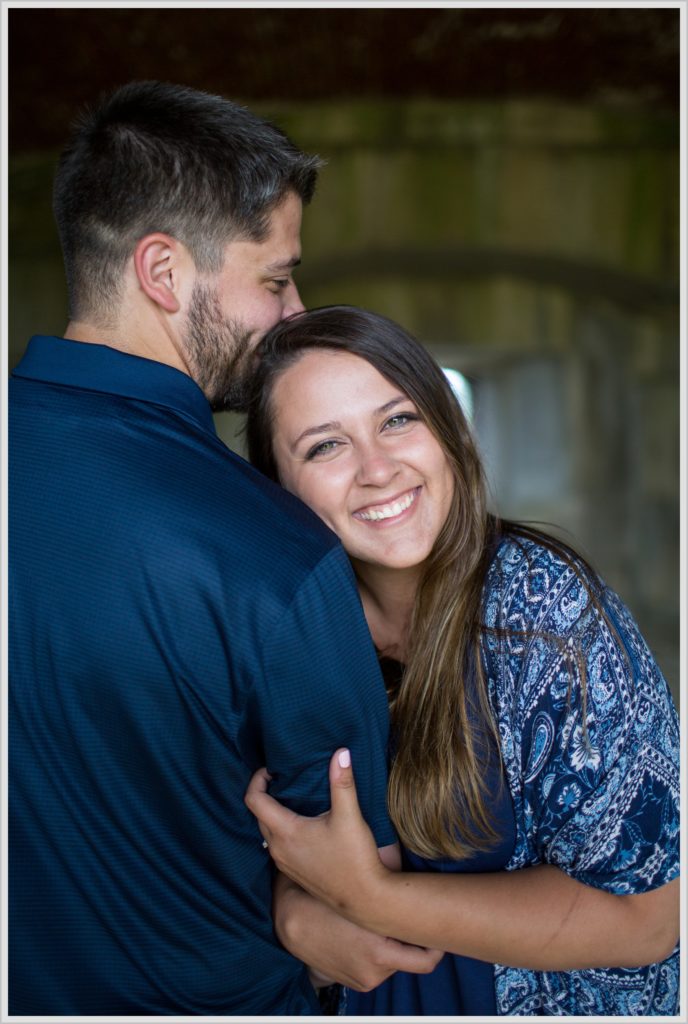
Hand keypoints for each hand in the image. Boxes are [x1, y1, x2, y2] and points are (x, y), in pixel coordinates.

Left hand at [245, 748, 387, 917]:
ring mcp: (284, 863)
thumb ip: (342, 782)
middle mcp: (278, 849)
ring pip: (267, 831)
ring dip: (273, 813)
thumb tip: (341, 752)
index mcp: (286, 832)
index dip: (257, 779)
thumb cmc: (356, 858)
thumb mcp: (349, 816)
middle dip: (266, 793)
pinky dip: (282, 830)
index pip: (254, 800)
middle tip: (285, 778)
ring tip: (295, 798)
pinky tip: (304, 825)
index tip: (273, 769)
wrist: (365, 899)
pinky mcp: (293, 873)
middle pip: (258, 814)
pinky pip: (277, 845)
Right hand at [274, 873, 443, 991]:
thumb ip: (389, 886)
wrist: (292, 923)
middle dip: (416, 941)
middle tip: (419, 920)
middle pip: (415, 958)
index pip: (427, 959)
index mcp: (379, 949)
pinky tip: (371, 934)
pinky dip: (382, 953)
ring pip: (398, 960)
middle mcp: (377, 969)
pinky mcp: (359, 984)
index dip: (437, 942)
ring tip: (385, 922)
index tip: (440, 927)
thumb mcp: (357, 893)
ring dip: (396, 944)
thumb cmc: (326, 899)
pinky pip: (382, 968)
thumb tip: (413, 870)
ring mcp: (368, 979)